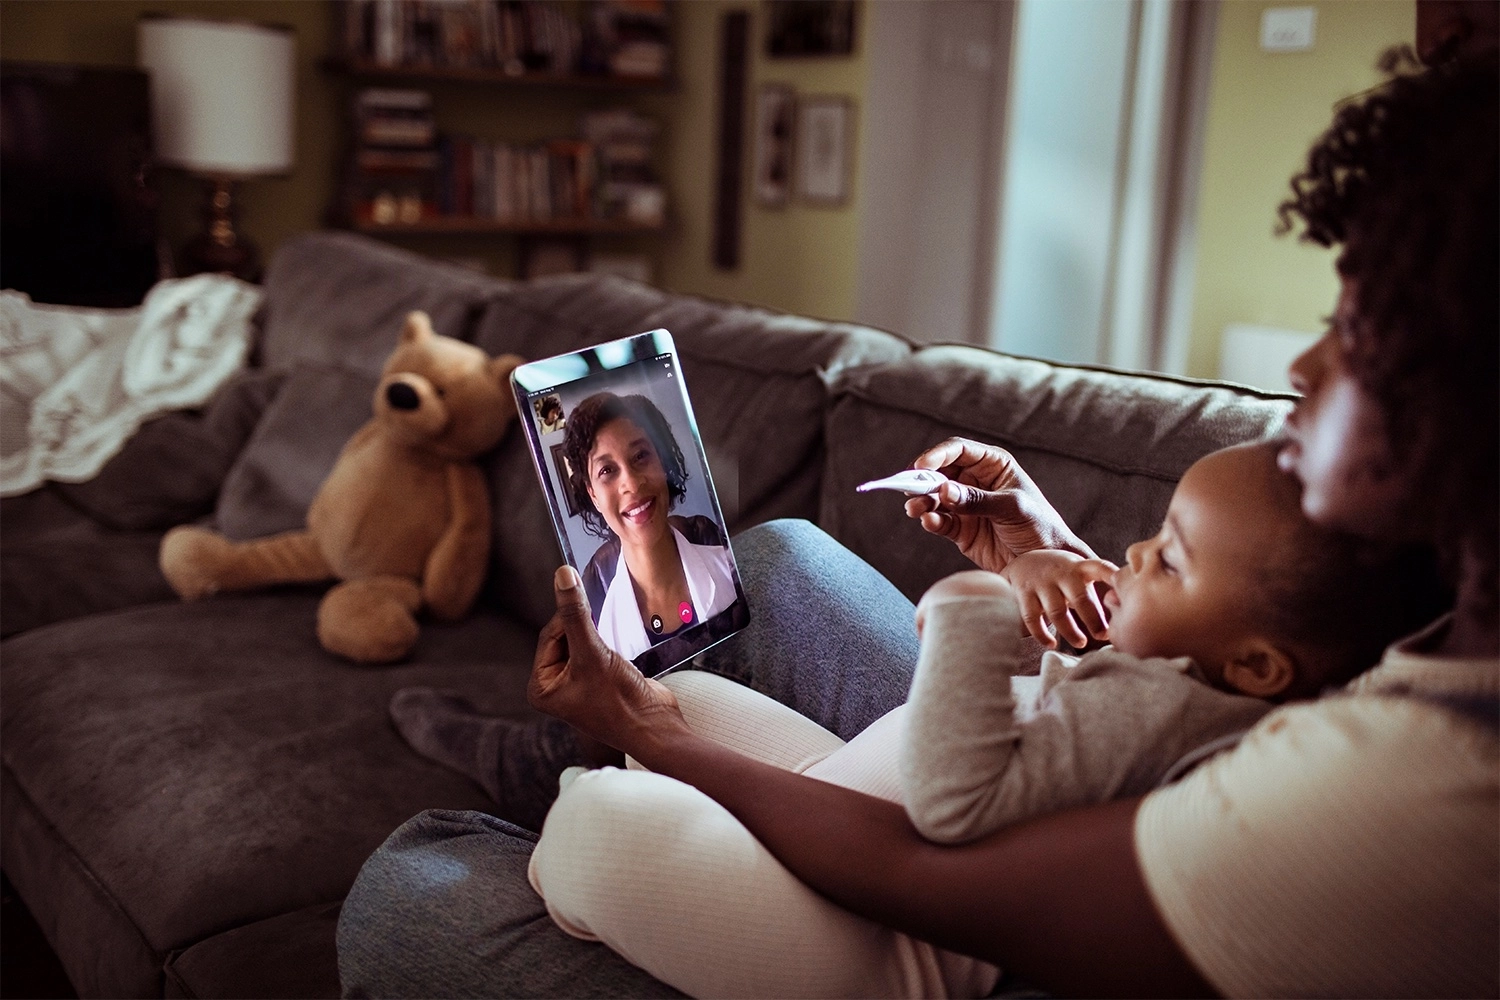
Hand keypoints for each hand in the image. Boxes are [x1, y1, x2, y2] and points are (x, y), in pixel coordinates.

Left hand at [528, 566, 685, 753]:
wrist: (656, 727)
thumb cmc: (620, 702)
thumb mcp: (593, 653)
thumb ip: (576, 615)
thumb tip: (562, 577)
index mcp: (542, 687)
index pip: (548, 636)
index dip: (568, 619)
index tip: (585, 604)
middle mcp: (556, 686)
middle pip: (563, 637)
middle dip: (583, 630)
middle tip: (601, 637)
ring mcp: (578, 684)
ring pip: (581, 641)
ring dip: (596, 637)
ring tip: (610, 651)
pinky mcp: (599, 680)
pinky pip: (596, 650)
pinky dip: (606, 644)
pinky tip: (617, 654)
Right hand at [903, 438, 1093, 572]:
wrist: (1044, 563)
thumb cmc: (1039, 526)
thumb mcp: (1012, 508)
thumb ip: (977, 500)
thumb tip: (944, 490)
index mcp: (993, 465)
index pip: (958, 450)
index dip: (937, 455)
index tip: (921, 466)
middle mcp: (975, 481)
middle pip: (940, 472)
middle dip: (923, 480)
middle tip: (909, 490)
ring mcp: (965, 505)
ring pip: (934, 497)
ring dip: (922, 502)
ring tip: (915, 510)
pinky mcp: (959, 529)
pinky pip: (939, 521)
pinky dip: (931, 521)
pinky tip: (930, 523)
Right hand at [1000, 550, 1116, 649]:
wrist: (1022, 564)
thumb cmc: (1059, 576)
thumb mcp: (1077, 574)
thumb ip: (1093, 590)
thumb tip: (1119, 614)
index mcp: (1079, 567)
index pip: (1099, 567)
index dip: (1112, 576)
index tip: (1122, 586)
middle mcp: (1061, 573)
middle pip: (1079, 597)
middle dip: (1093, 619)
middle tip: (1103, 635)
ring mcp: (1041, 583)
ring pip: (1057, 612)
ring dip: (1070, 631)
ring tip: (1081, 643)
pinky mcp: (1024, 594)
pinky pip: (1032, 618)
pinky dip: (1042, 634)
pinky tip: (1051, 644)